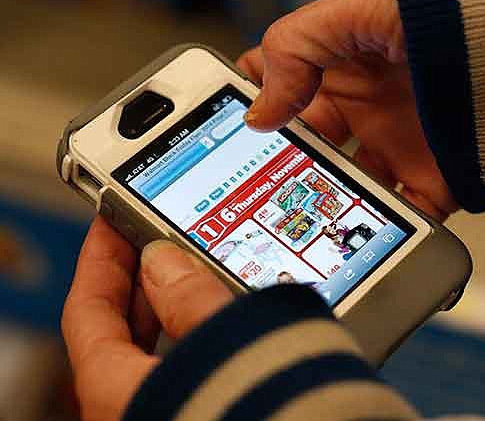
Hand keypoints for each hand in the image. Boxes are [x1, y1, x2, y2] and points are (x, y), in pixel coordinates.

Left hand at [61, 217, 232, 420]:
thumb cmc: (259, 411)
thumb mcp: (225, 342)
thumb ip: (192, 299)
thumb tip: (167, 262)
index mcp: (117, 392)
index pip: (86, 311)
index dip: (99, 259)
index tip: (113, 222)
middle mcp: (131, 408)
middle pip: (116, 333)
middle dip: (138, 280)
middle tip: (156, 240)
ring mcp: (163, 410)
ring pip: (151, 355)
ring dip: (170, 310)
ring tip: (194, 273)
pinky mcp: (193, 411)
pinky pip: (182, 370)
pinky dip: (194, 341)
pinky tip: (224, 323)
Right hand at [238, 0, 458, 219]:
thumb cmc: (438, 12)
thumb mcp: (350, 13)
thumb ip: (293, 51)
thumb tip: (258, 111)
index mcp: (342, 71)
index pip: (284, 92)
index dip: (256, 109)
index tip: (229, 136)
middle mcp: (367, 111)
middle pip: (313, 151)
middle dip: (286, 169)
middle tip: (259, 193)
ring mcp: (400, 146)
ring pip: (354, 189)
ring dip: (332, 207)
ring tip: (303, 227)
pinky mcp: (435, 178)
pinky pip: (408, 215)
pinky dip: (389, 231)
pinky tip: (364, 239)